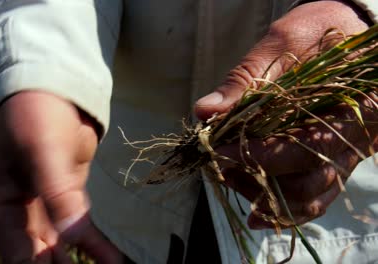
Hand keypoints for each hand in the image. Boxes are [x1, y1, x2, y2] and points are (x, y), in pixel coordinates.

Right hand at [0, 91, 122, 262]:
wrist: (53, 88)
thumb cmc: (35, 111)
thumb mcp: (42, 148)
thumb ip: (56, 191)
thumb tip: (72, 236)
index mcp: (0, 202)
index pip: (17, 254)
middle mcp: (18, 210)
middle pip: (38, 257)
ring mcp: (44, 206)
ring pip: (61, 249)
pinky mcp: (68, 198)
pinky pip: (82, 229)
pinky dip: (97, 247)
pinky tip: (113, 261)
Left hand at [194, 1, 376, 227]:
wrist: (341, 31)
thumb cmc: (317, 31)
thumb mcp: (284, 42)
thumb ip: (247, 77)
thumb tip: (205, 112)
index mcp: (356, 105)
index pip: (306, 145)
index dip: (258, 155)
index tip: (215, 152)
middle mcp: (356, 138)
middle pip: (309, 180)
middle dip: (257, 180)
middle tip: (218, 168)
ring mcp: (344, 153)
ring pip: (310, 195)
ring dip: (265, 197)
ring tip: (228, 178)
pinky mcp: (330, 159)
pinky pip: (313, 195)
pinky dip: (283, 207)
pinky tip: (254, 211)